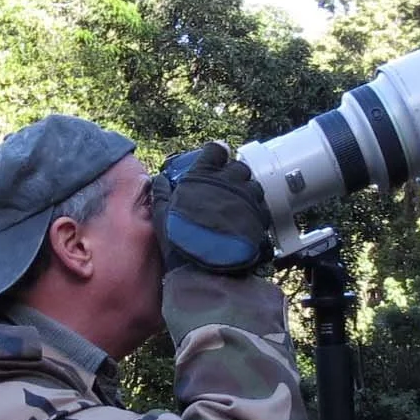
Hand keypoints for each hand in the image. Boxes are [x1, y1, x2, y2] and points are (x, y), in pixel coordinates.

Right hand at [156, 142, 270, 274]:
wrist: (205, 269)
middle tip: (226, 188)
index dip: (216, 153)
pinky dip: (256, 210)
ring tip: (237, 206)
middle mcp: (228, 182)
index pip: (216, 150)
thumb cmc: (181, 241)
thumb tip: (158, 181)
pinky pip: (262, 206)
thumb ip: (161, 194)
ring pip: (254, 185)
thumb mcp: (162, 215)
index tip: (216, 159)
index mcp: (204, 176)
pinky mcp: (259, 217)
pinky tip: (246, 220)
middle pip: (239, 166)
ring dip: (247, 192)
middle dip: (234, 175)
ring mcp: (247, 198)